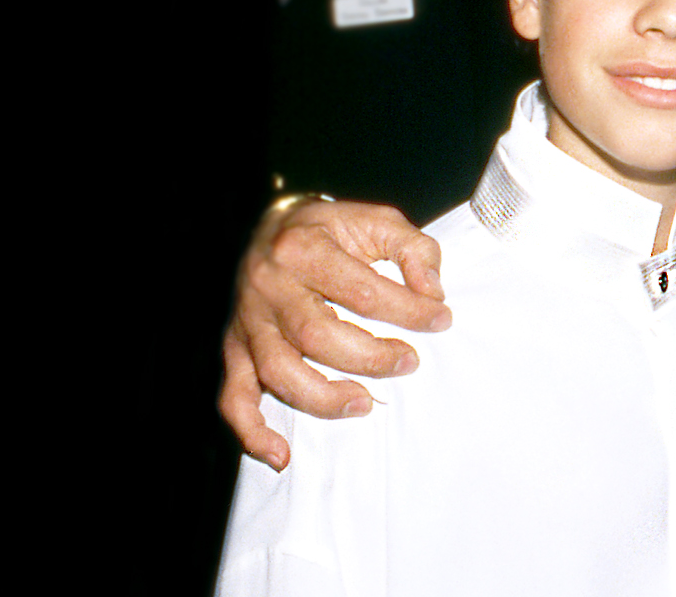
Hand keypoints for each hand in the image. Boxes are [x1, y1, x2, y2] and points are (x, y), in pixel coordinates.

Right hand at [219, 194, 450, 469]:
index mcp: (304, 248)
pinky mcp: (235, 348)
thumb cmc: (333, 230)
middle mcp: (268, 285)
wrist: (273, 227)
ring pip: (277, 371)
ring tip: (366, 403)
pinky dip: (252, 431)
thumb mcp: (377, 221)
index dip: (409, 310)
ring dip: (324, 397)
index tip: (441, 320)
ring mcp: (247, 321)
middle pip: (317, 334)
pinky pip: (233, 397)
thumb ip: (413, 248)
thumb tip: (432, 292)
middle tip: (408, 362)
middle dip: (370, 357)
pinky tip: (281, 454)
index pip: (363, 290)